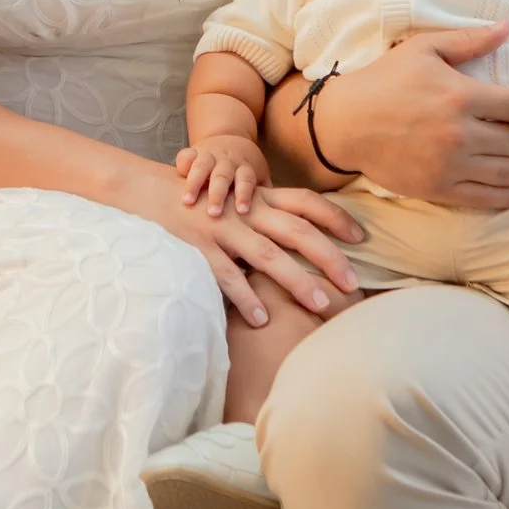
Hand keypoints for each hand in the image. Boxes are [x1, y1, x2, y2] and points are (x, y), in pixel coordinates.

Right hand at [128, 169, 362, 327]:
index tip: (361, 238)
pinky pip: (226, 275)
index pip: (306, 202)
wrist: (146, 190)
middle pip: (297, 231)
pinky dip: (246, 297)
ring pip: (268, 256)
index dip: (335, 217)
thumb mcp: (237, 202)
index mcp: (259, 198)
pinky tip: (263, 318)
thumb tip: (303, 240)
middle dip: (328, 257)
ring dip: (297, 281)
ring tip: (321, 305)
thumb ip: (267, 216)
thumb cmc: (200, 201)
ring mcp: (223, 229)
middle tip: (353, 285)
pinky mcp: (199, 249)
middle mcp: (246, 212)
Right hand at [176, 134, 268, 216]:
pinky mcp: (194, 152)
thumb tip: (277, 229)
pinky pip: (186, 154)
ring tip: (187, 201)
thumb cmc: (245, 172)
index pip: (246, 181)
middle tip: (213, 213)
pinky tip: (176, 174)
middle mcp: (228, 162)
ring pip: (203, 166)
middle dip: (217, 194)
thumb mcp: (259, 180)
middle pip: (223, 176)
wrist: (232, 141)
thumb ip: (267, 201)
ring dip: (195, 183)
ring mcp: (210, 155)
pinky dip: (183, 162)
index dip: (244, 194)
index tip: (243, 211)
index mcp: (245, 169)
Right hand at [305, 24, 508, 209]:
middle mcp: (461, 134)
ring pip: (508, 174)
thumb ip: (469, 40)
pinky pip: (483, 197)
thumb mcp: (424, 50)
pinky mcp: (437, 188)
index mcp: (462, 96)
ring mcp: (450, 165)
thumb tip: (508, 27)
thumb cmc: (384, 81)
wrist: (344, 123)